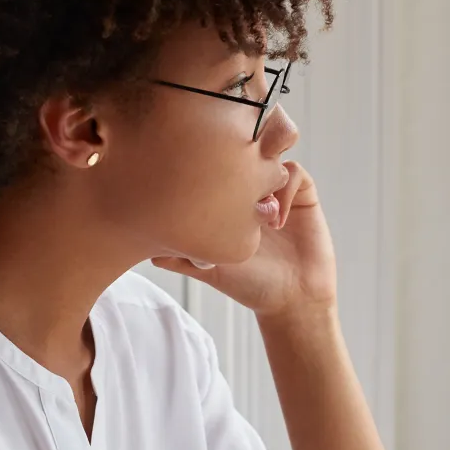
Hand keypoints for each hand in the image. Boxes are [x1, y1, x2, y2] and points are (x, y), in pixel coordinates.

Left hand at [152, 163, 336, 322]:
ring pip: (270, 155)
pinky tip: (276, 222)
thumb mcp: (207, 268)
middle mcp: (253, 189)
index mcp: (230, 199)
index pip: (217, 163)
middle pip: (244, 149)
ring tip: (254, 208)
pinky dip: (284, 190)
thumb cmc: (248, 284)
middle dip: (236, 161)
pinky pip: (294, 172)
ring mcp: (278, 189)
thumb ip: (180, 256)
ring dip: (261, 175)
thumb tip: (146, 250)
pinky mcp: (303, 195)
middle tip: (226, 185)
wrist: (289, 300)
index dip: (210, 165)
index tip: (201, 183)